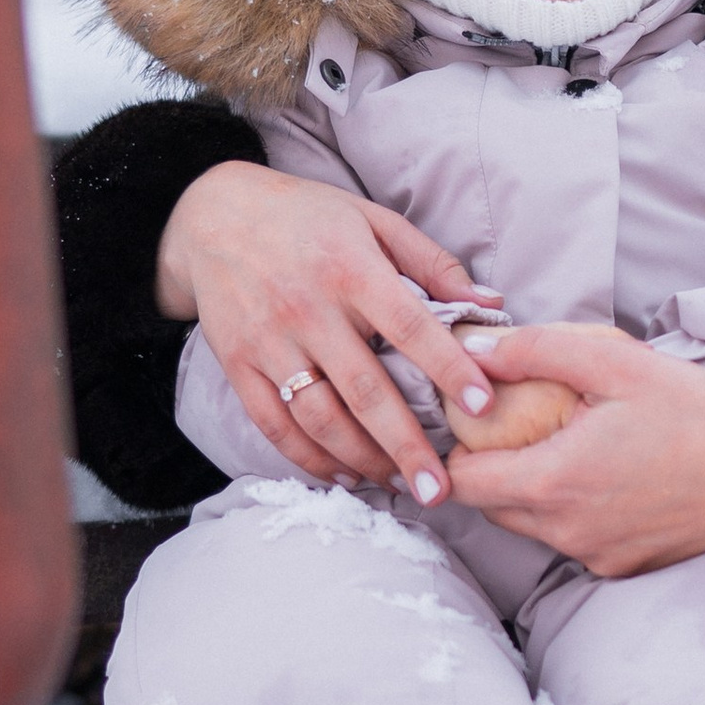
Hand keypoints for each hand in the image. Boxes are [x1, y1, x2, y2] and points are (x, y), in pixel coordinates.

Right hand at [157, 157, 500, 499]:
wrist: (214, 215)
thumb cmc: (309, 216)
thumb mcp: (375, 220)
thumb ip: (433, 263)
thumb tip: (491, 304)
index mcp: (352, 270)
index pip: (410, 327)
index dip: (448, 368)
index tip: (482, 406)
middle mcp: (309, 309)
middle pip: (365, 390)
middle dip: (406, 445)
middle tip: (440, 488)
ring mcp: (269, 341)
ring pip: (319, 417)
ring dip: (362, 459)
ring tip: (400, 485)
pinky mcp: (238, 364)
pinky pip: (274, 423)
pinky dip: (309, 458)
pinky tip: (345, 474)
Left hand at [444, 324, 704, 575]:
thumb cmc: (699, 407)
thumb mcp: (615, 363)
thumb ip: (534, 351)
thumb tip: (470, 351)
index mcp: (556, 482)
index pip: (463, 480)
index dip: (461, 446)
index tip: (482, 417)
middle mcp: (569, 533)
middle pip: (492, 506)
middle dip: (494, 467)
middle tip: (525, 425)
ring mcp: (599, 557)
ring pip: (533, 527)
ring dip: (536, 491)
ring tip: (576, 446)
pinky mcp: (627, 569)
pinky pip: (576, 542)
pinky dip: (577, 513)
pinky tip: (615, 478)